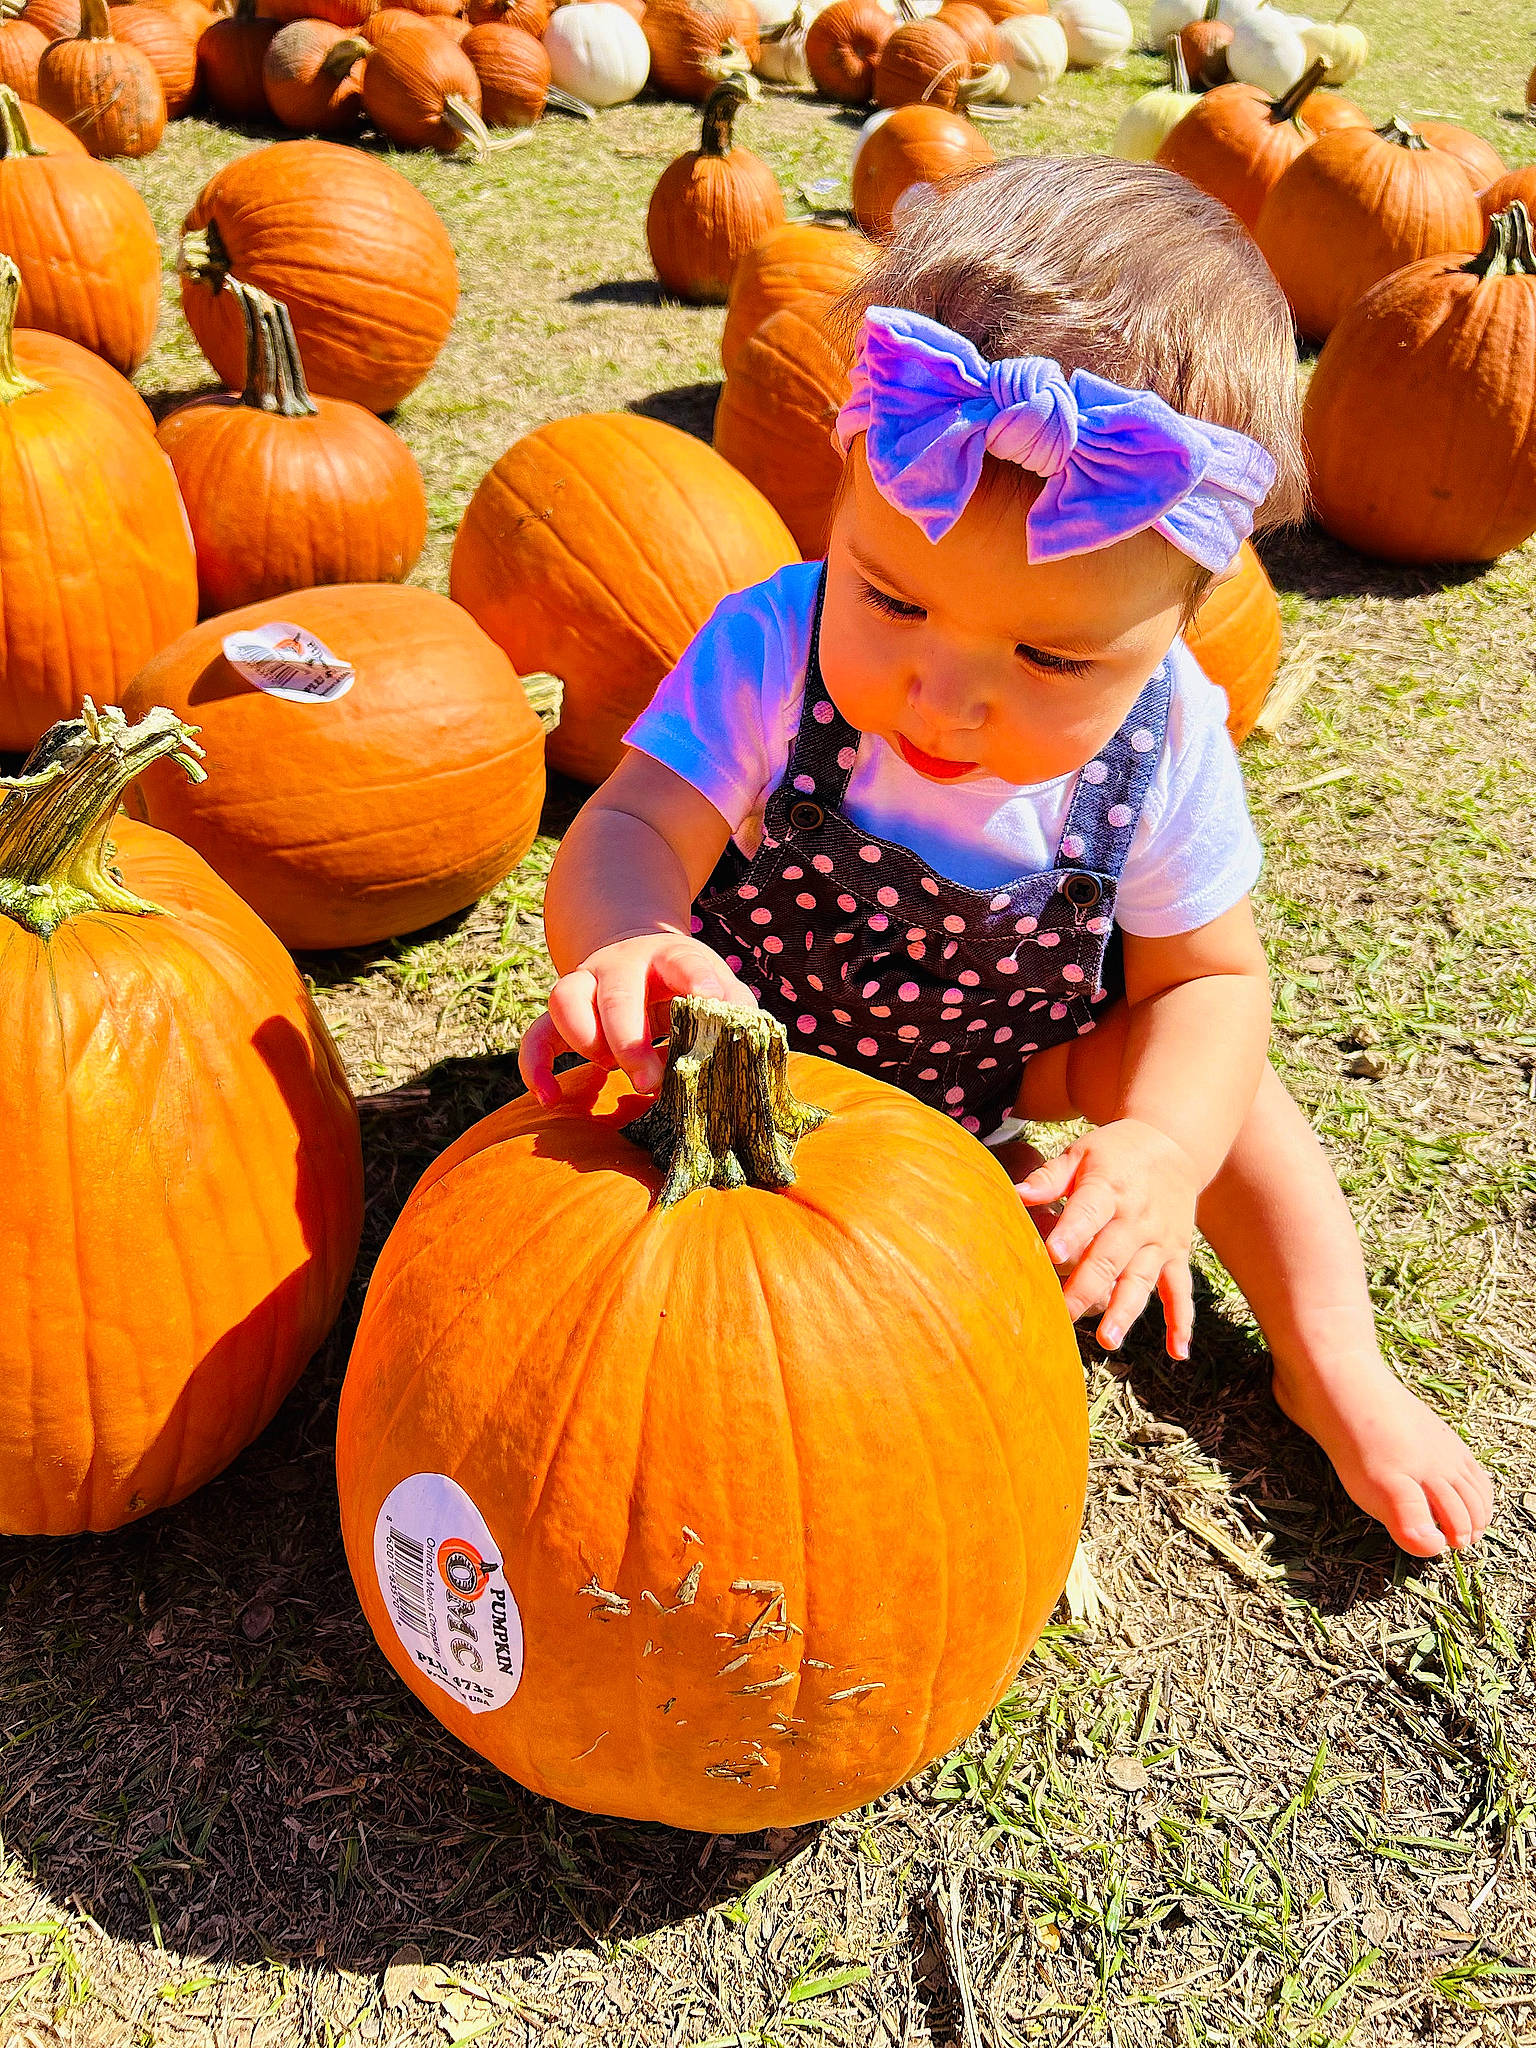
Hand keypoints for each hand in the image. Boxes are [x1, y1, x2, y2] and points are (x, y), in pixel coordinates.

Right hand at [518, 933, 757, 1105]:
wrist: (637, 952)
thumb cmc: (690, 984)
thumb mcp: (720, 987)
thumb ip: (738, 1015)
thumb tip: (752, 1053)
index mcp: (671, 957)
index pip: (683, 961)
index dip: (696, 978)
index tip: (710, 997)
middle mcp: (621, 965)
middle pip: (615, 994)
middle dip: (630, 1041)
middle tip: (650, 1082)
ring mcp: (586, 984)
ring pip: (564, 999)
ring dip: (586, 1043)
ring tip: (610, 1070)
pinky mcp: (562, 1013)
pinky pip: (536, 1036)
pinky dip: (536, 1067)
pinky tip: (551, 1099)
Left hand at [1014, 1119, 1197, 1359]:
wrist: (1174, 1144)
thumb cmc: (1114, 1152)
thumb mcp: (1081, 1152)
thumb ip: (1049, 1177)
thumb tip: (1014, 1194)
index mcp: (1109, 1188)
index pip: (1089, 1212)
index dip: (1072, 1233)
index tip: (1051, 1254)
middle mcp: (1137, 1218)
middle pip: (1110, 1257)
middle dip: (1086, 1288)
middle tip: (1061, 1315)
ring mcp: (1159, 1240)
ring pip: (1141, 1280)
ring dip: (1125, 1311)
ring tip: (1107, 1341)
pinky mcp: (1176, 1254)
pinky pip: (1181, 1291)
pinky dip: (1181, 1321)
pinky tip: (1177, 1351)